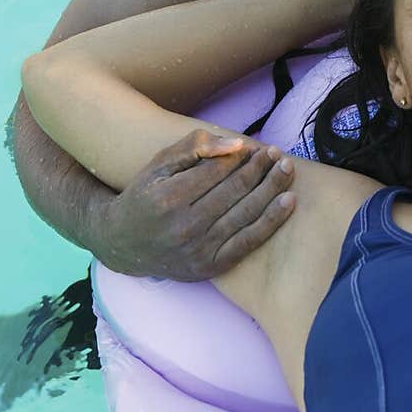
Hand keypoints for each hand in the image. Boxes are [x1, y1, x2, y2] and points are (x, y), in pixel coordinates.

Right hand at [98, 129, 296, 278]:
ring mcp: (199, 250)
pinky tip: (289, 200)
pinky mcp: (210, 267)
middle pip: (235, 191)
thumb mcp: (159, 164)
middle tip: (277, 154)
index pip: (218, 171)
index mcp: (169, 198)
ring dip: (272, 188)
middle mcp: (184, 226)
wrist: (123, 244)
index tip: (257, 147)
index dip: (242, 157)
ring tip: (286, 169)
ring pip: (246, 213)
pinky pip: (249, 241)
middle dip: (261, 169)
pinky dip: (272, 220)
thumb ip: (195, 147)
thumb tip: (237, 144)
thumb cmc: (145, 196)